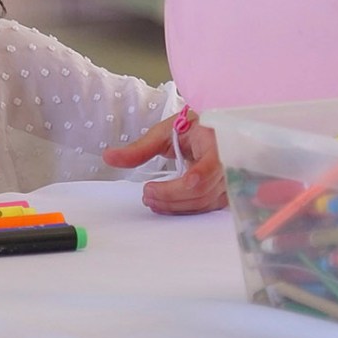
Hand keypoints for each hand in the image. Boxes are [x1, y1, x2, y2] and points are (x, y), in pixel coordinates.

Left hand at [101, 110, 226, 213]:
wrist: (213, 132)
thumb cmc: (190, 128)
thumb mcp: (164, 132)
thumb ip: (138, 149)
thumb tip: (107, 157)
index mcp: (216, 141)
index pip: (211, 164)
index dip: (195, 177)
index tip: (169, 184)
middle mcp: (228, 163)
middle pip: (201, 189)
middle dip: (170, 195)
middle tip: (146, 193)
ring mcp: (229, 181)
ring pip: (203, 202)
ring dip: (174, 205)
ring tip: (151, 198)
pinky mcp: (225, 193)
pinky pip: (206, 207)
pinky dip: (183, 208)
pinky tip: (165, 205)